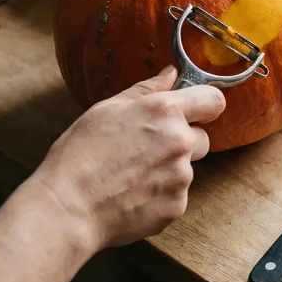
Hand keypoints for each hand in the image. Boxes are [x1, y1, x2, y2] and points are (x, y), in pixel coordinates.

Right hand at [29, 65, 224, 248]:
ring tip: (129, 176)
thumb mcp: (107, 109)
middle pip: (201, 139)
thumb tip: (171, 73)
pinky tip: (130, 196)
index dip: (206, 105)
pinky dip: (159, 196)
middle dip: (182, 142)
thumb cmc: (80, 154)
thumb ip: (146, 89)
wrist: (68, 208)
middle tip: (145, 150)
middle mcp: (180, 142)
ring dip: (167, 171)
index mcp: (165, 112)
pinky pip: (176, 196)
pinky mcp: (177, 206)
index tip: (197, 112)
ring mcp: (181, 177)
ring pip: (185, 170)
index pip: (213, 100)